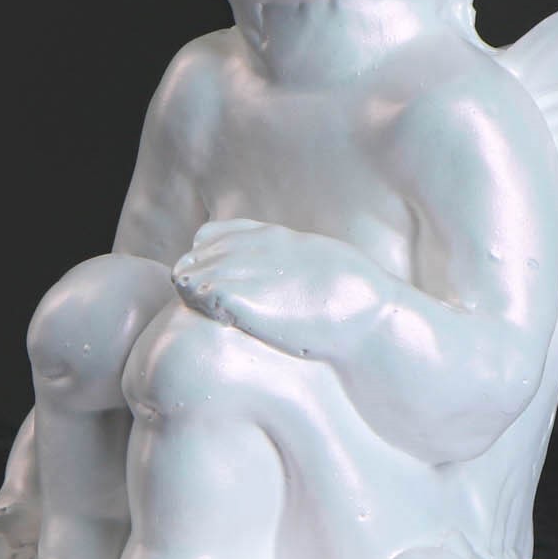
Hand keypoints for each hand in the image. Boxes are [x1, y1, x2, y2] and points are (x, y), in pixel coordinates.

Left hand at [171, 219, 384, 358]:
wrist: (367, 313)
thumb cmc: (353, 298)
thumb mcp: (318, 262)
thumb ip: (291, 260)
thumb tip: (287, 273)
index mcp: (271, 235)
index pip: (210, 235)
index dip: (206, 258)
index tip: (216, 281)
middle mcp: (252, 246)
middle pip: (195, 255)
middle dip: (195, 278)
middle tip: (209, 308)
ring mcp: (246, 268)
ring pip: (190, 273)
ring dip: (194, 296)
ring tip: (215, 318)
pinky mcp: (242, 296)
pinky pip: (199, 294)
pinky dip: (200, 307)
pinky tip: (221, 323)